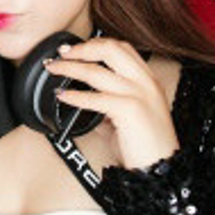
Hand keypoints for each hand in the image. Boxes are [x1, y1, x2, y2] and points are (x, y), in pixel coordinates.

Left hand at [45, 38, 178, 168]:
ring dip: (69, 67)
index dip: (96, 43)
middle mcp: (146, 83)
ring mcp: (140, 95)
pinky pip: (95, 97)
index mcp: (148, 81)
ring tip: (54, 69)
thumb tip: (82, 97)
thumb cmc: (145, 147)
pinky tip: (62, 95)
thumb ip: (108, 103)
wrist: (160, 170)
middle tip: (62, 53)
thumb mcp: (128, 118)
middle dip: (82, 48)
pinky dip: (74, 95)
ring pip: (97, 71)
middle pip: (111, 49)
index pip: (122, 48)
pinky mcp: (130, 110)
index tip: (76, 48)